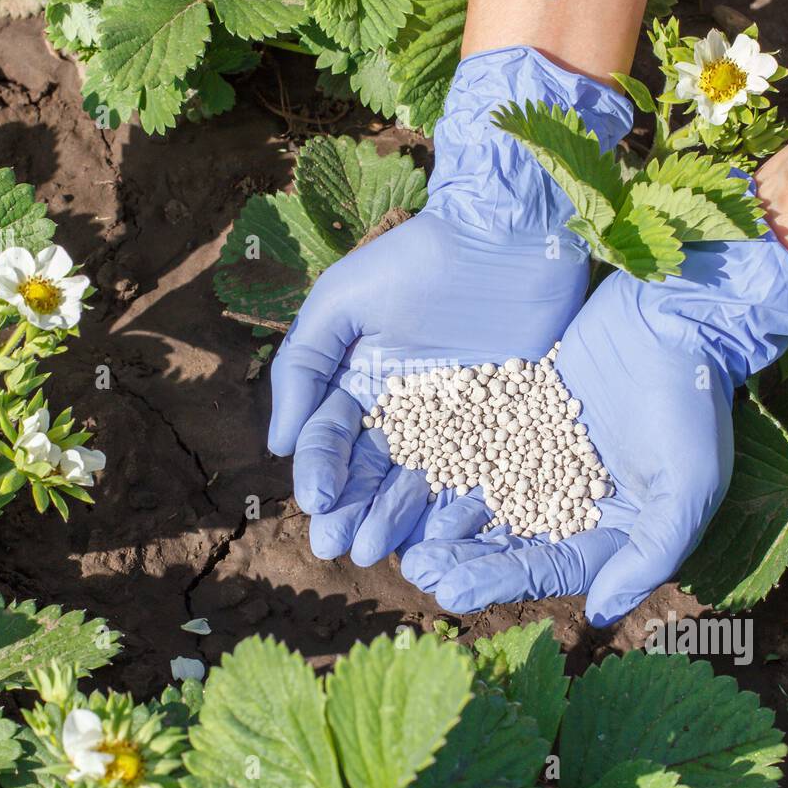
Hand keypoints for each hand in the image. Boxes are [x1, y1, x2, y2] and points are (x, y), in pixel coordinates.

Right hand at [267, 46, 631, 565]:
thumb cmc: (418, 259)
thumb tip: (278, 445)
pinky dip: (458, 508)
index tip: (316, 504)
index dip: (319, 473)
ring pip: (419, 484)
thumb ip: (303, 367)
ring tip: (379, 553)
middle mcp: (404, 413)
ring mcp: (456, 424)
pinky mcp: (506, 427)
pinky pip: (479, 477)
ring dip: (395, 520)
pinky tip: (442, 537)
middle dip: (352, 511)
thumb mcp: (342, 301)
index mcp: (360, 385)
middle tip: (340, 550)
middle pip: (370, 474)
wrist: (508, 235)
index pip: (331, 441)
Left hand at [400, 231, 787, 625]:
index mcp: (615, 527)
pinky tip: (412, 478)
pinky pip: (481, 448)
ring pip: (488, 499)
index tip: (451, 595)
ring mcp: (546, 456)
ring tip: (407, 536)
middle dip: (464, 559)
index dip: (499, 582)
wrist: (677, 316)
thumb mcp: (689, 485)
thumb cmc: (694, 403)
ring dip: (448, 521)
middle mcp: (575, 500)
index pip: (549, 567)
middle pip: (510, 541)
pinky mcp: (525, 415)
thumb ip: (649, 554)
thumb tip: (598, 614)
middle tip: (416, 571)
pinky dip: (450, 466)